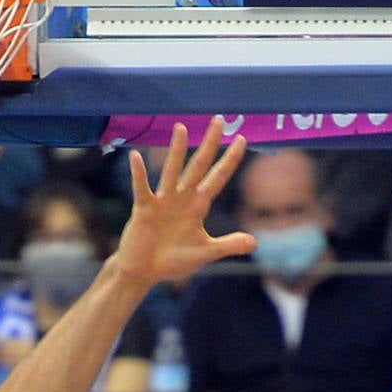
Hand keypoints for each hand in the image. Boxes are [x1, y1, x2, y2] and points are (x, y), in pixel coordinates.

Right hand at [113, 119, 255, 288]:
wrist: (144, 271)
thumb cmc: (172, 261)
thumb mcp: (204, 252)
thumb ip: (228, 245)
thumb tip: (255, 244)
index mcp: (198, 206)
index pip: (218, 178)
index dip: (230, 160)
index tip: (242, 139)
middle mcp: (182, 198)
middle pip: (199, 166)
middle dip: (209, 144)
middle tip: (218, 120)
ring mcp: (162, 202)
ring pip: (173, 171)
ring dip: (177, 151)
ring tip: (181, 127)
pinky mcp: (144, 209)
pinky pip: (142, 189)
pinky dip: (139, 174)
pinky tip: (136, 157)